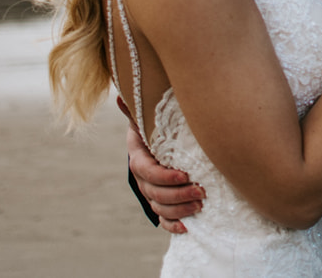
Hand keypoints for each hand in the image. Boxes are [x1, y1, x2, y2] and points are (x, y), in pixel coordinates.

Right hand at [118, 93, 201, 232]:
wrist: (156, 145)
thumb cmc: (154, 130)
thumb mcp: (146, 119)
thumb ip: (136, 111)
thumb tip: (119, 94)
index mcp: (139, 159)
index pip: (148, 172)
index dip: (165, 176)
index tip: (185, 174)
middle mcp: (143, 180)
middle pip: (156, 193)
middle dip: (179, 194)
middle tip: (202, 191)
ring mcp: (151, 194)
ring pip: (161, 208)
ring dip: (180, 209)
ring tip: (201, 204)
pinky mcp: (160, 204)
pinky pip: (163, 219)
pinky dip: (173, 225)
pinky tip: (188, 226)